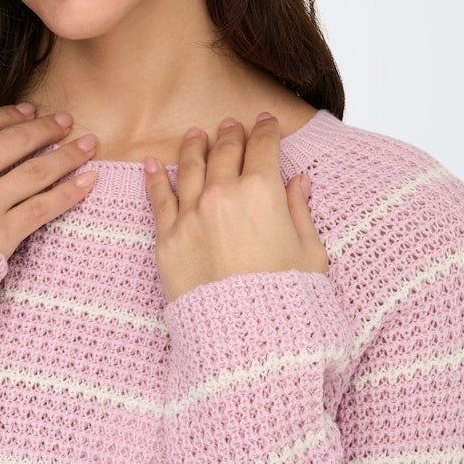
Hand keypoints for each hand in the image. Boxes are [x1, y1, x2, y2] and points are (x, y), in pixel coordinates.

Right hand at [0, 103, 97, 259]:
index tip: (31, 111)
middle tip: (67, 121)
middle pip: (16, 141)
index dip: (11, 115)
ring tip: (89, 145)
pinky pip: (45, 206)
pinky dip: (70, 191)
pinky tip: (88, 181)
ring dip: (68, 154)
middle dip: (47, 128)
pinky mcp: (2, 233)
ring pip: (38, 170)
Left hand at [143, 112, 327, 302]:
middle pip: (225, 151)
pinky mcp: (168, 238)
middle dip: (230, 134)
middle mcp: (223, 194)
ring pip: (190, 166)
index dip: (266, 130)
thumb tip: (300, 182)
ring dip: (194, 147)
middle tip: (230, 125)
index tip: (265, 122)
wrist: (246, 340)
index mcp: (263, 192)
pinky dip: (156, 178)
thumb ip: (301, 211)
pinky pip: (159, 199)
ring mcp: (192, 214)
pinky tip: (153, 164)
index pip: (264, 147)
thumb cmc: (286, 300)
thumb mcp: (310, 254)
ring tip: (195, 135)